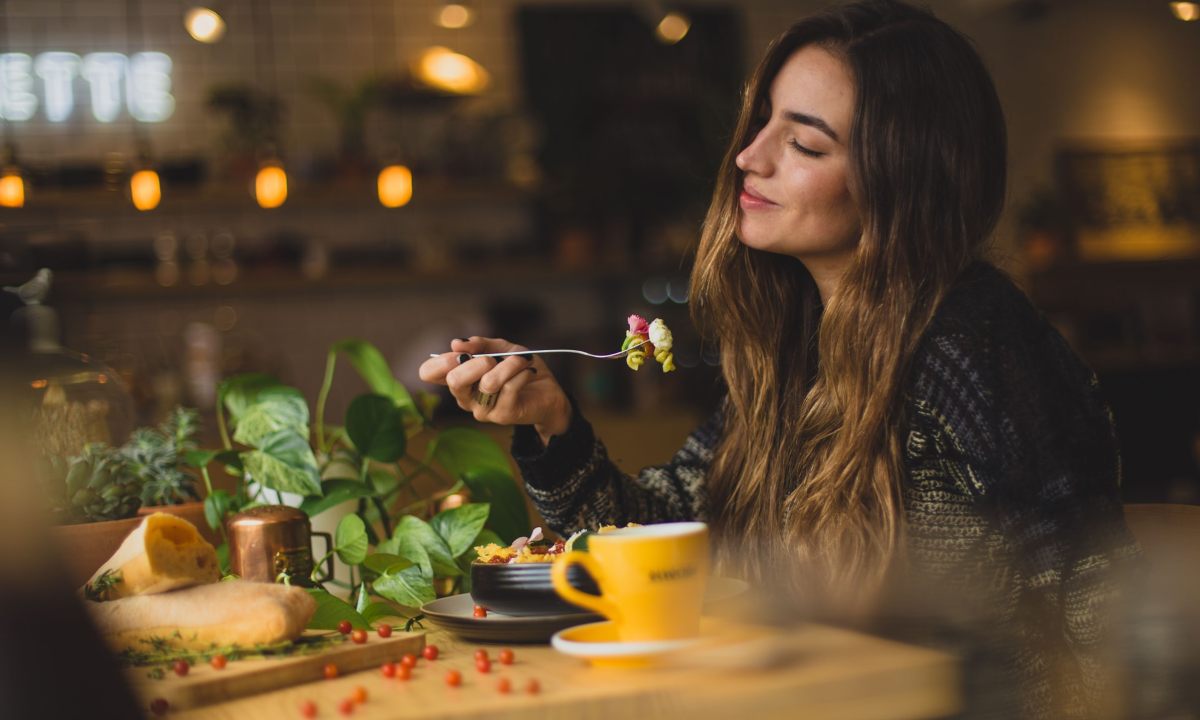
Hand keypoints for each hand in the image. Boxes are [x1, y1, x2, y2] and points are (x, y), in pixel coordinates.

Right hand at [418, 337, 570, 442]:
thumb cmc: (520, 369)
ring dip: (509, 365)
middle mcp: (465, 397)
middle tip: (493, 358)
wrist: (548, 392)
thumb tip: (456, 343)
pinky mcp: (502, 415)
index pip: (428, 373)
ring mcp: (482, 410)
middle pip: (454, 380)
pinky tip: (529, 371)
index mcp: (459, 379)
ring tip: (522, 360)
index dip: (440, 360)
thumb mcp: (501, 349)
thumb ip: (480, 344)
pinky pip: (510, 388)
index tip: (461, 352)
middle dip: (476, 362)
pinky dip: (522, 373)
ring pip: (488, 382)